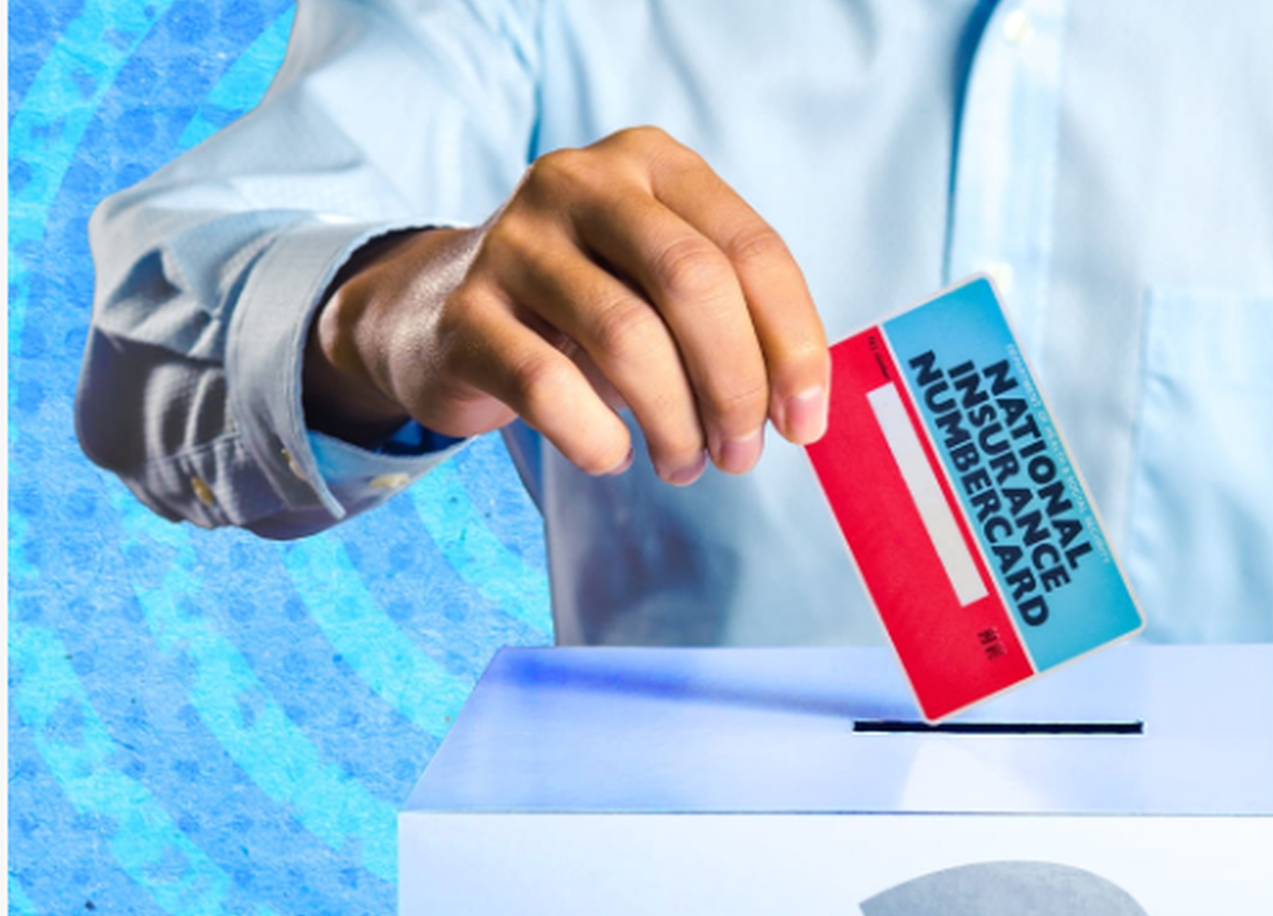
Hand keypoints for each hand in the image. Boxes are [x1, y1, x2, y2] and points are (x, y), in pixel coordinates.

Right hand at [303, 127, 829, 483]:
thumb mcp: (662, 283)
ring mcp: (513, 241)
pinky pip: (548, 386)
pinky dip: (598, 437)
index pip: (751, 248)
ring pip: (626, 336)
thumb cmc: (584, 305)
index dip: (793, 342)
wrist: (435, 313)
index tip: (804, 421)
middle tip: (742, 453)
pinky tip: (612, 454)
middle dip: (735, 384)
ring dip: (674, 422)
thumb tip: (801, 405)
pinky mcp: (463, 311)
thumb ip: (736, 319)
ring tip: (684, 463)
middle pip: (693, 282)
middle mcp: (581, 181)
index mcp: (653, 161)